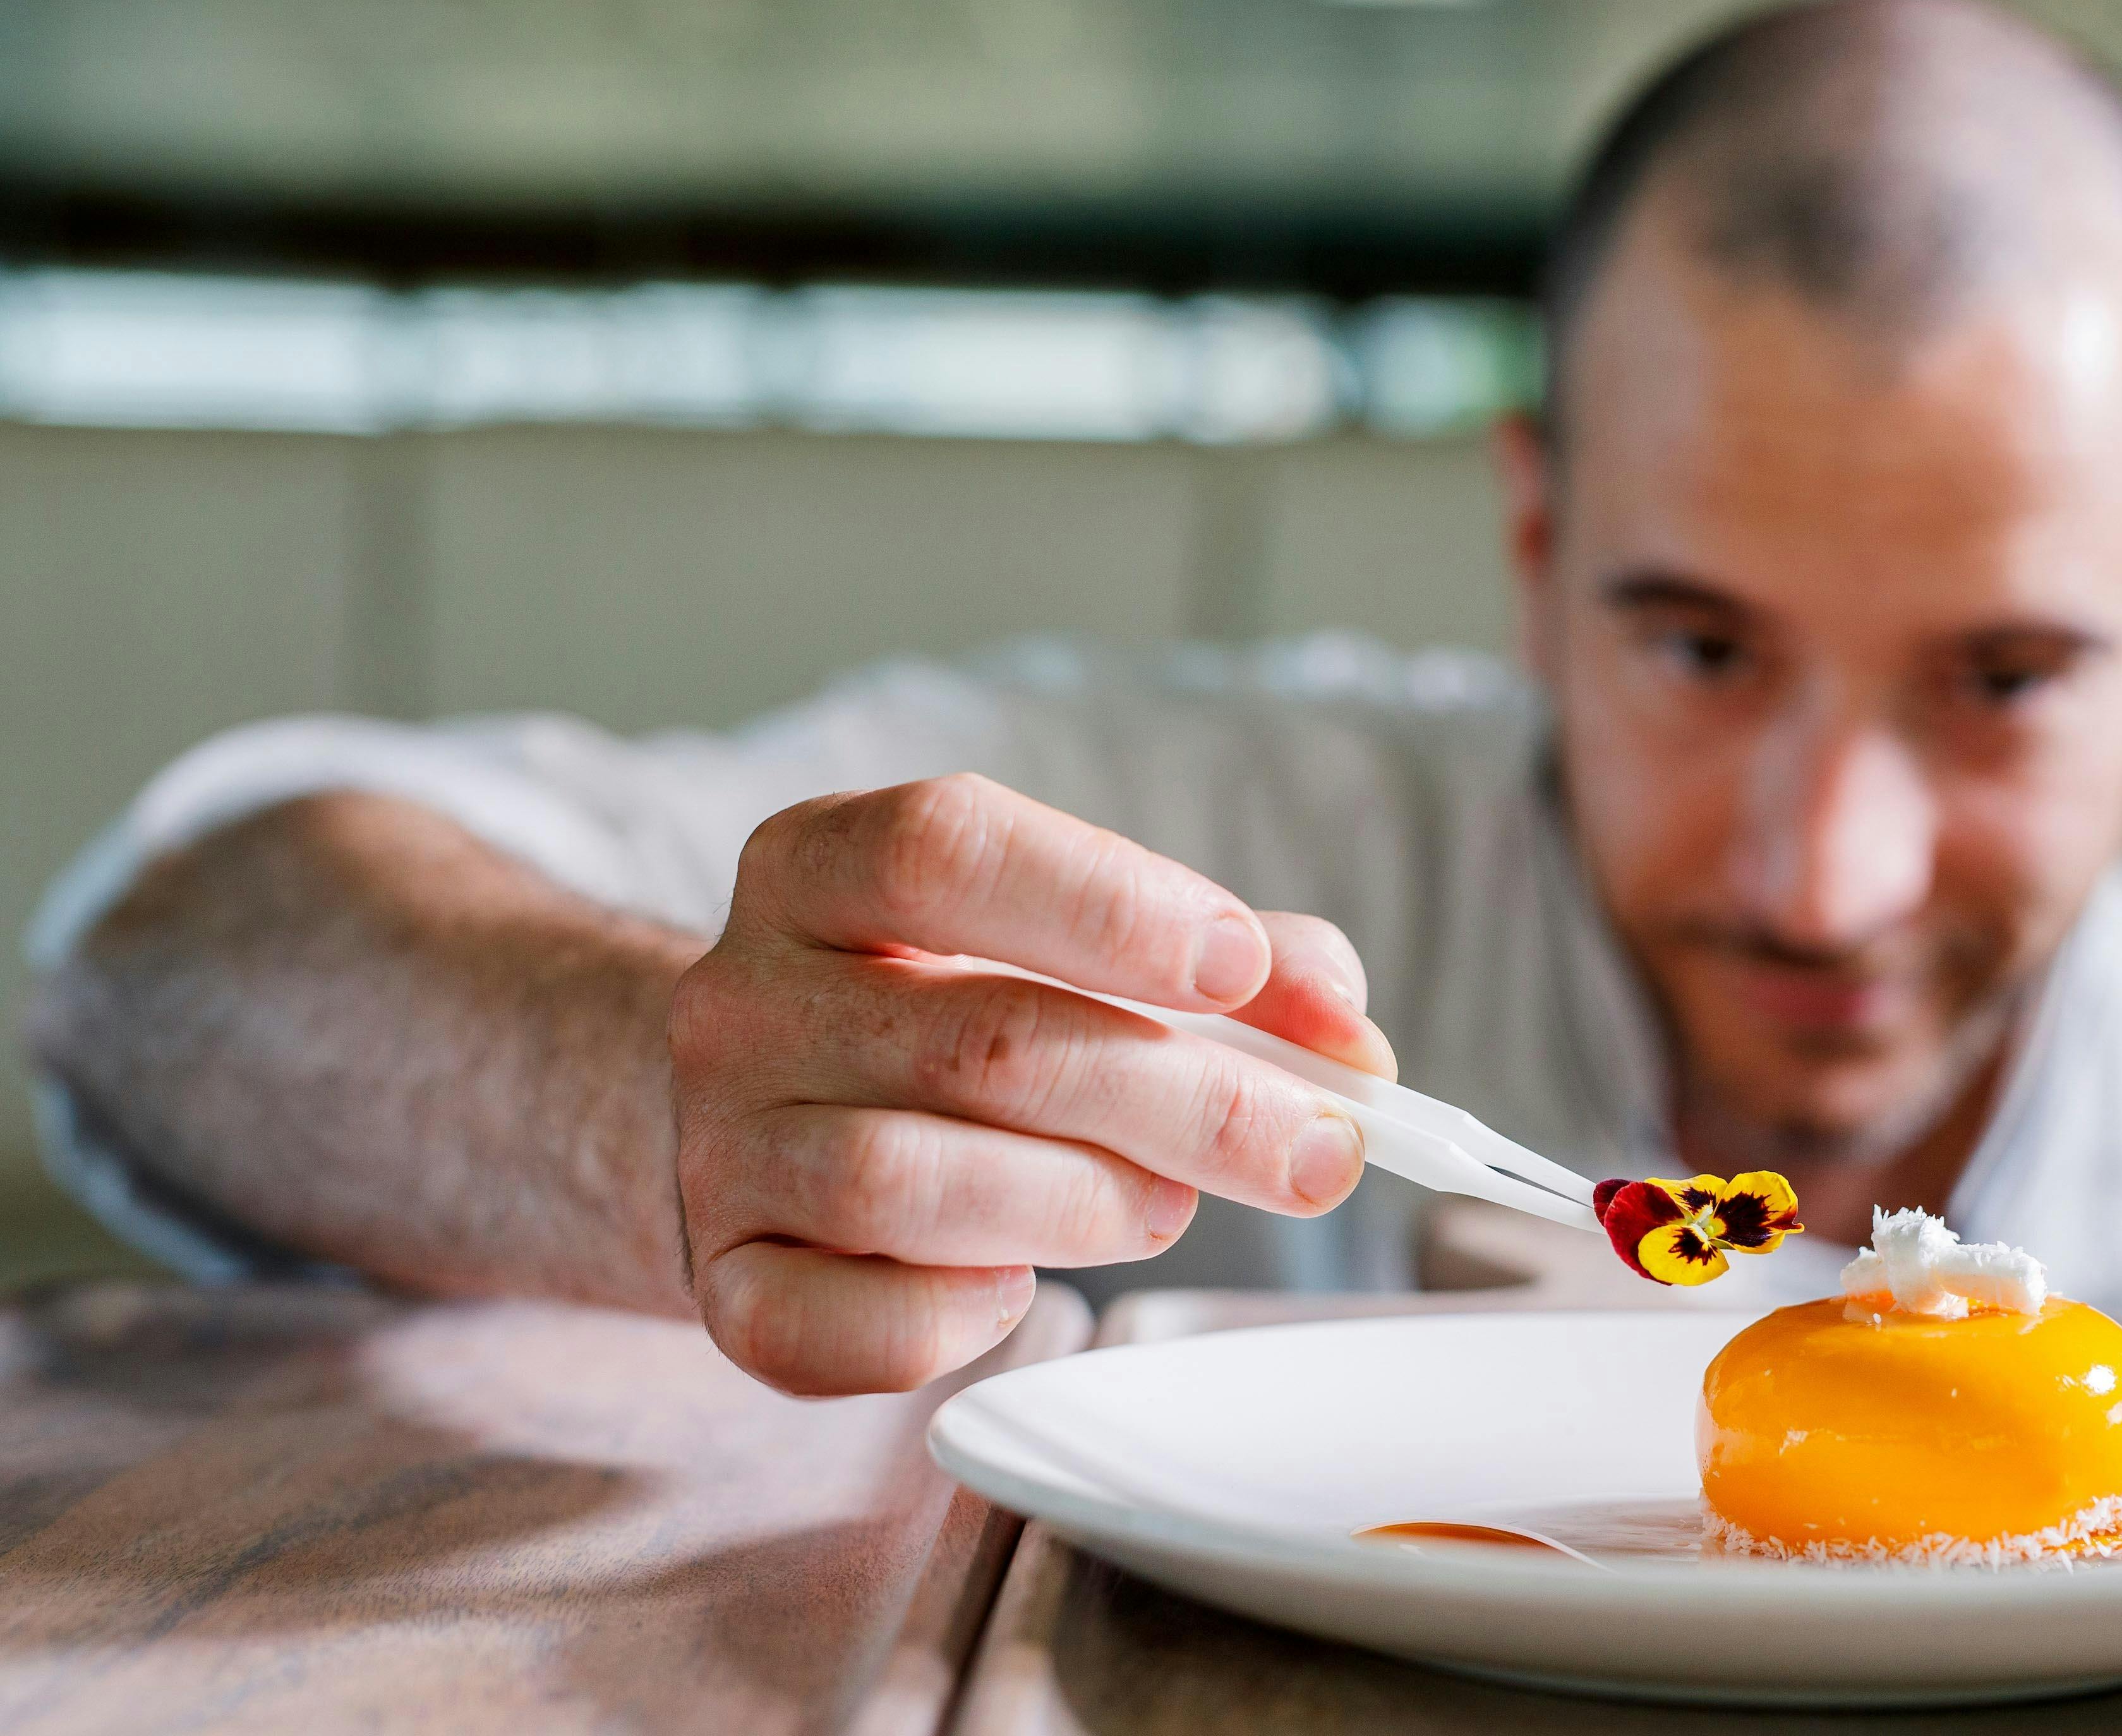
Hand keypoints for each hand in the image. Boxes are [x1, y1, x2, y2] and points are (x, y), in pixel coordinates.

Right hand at [668, 773, 1394, 1394]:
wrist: (775, 1115)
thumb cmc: (963, 1010)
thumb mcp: (1081, 940)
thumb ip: (1233, 963)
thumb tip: (1351, 1041)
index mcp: (818, 864)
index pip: (944, 846)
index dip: (1110, 905)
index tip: (1241, 967)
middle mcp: (741, 995)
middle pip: (980, 1039)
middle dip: (1189, 1104)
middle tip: (1313, 1151)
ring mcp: (719, 1145)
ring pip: (913, 1185)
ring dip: (1088, 1205)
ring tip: (1162, 1202)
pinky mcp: (723, 1284)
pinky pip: (842, 1326)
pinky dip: (961, 1315)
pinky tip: (1019, 1276)